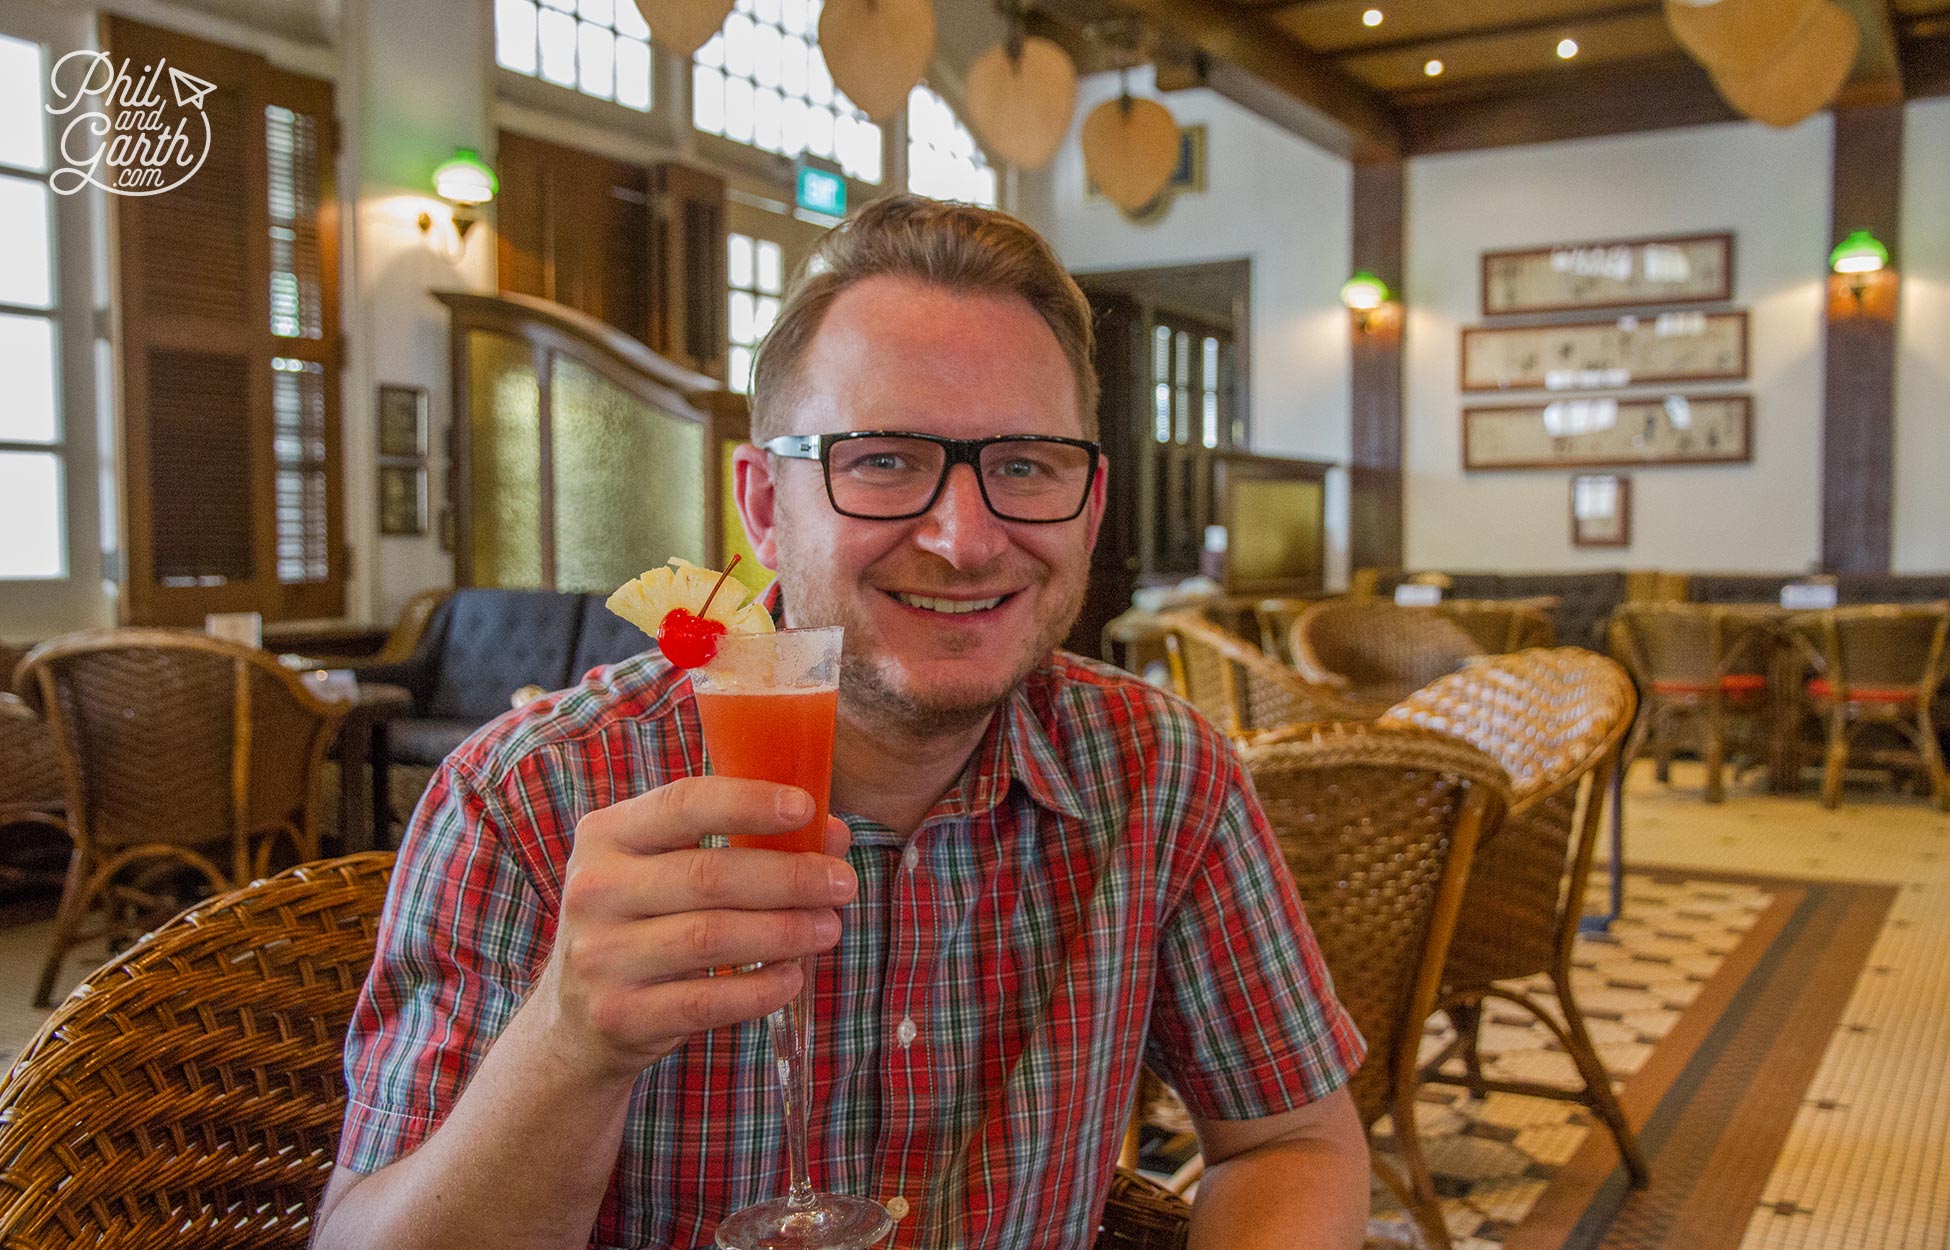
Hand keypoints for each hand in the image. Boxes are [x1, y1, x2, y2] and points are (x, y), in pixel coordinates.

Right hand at [531, 777, 855, 1081]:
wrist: (576, 1019)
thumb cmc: (644, 924)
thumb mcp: (670, 871)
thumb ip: (746, 844)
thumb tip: (833, 835)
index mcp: (607, 835)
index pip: (683, 804)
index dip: (748, 802)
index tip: (806, 807)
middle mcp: (595, 889)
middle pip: (708, 875)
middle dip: (789, 877)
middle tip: (843, 883)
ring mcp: (600, 955)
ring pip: (710, 937)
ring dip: (784, 932)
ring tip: (829, 928)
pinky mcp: (619, 1014)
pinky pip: (704, 1000)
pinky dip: (758, 989)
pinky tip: (792, 977)